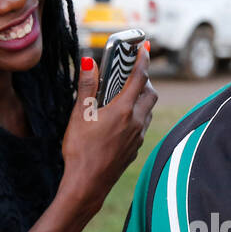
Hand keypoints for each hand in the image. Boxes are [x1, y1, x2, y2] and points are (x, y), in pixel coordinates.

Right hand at [58, 42, 156, 217]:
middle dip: (144, 79)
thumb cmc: (80, 150)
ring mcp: (138, 137)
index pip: (139, 77)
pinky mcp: (135, 149)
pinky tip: (121, 118)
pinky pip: (142, 126)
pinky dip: (137, 115)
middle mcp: (136, 122)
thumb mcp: (79, 115)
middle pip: (151, 93)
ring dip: (142, 98)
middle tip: (131, 72)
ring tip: (125, 94)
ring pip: (148, 110)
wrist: (87, 184)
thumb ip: (86, 87)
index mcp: (123, 110)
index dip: (142, 59)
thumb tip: (88, 63)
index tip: (144, 47)